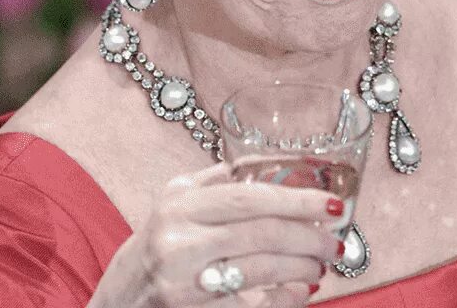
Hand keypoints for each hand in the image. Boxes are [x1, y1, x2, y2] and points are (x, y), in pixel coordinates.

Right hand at [92, 162, 342, 307]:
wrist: (122, 298)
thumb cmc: (156, 243)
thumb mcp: (173, 201)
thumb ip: (216, 181)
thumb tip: (269, 163)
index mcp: (180, 205)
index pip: (249, 198)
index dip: (297, 201)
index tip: (333, 206)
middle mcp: (179, 242)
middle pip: (261, 235)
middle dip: (309, 238)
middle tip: (334, 242)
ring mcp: (185, 282)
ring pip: (260, 271)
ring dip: (302, 268)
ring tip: (321, 265)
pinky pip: (253, 306)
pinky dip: (284, 300)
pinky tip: (301, 292)